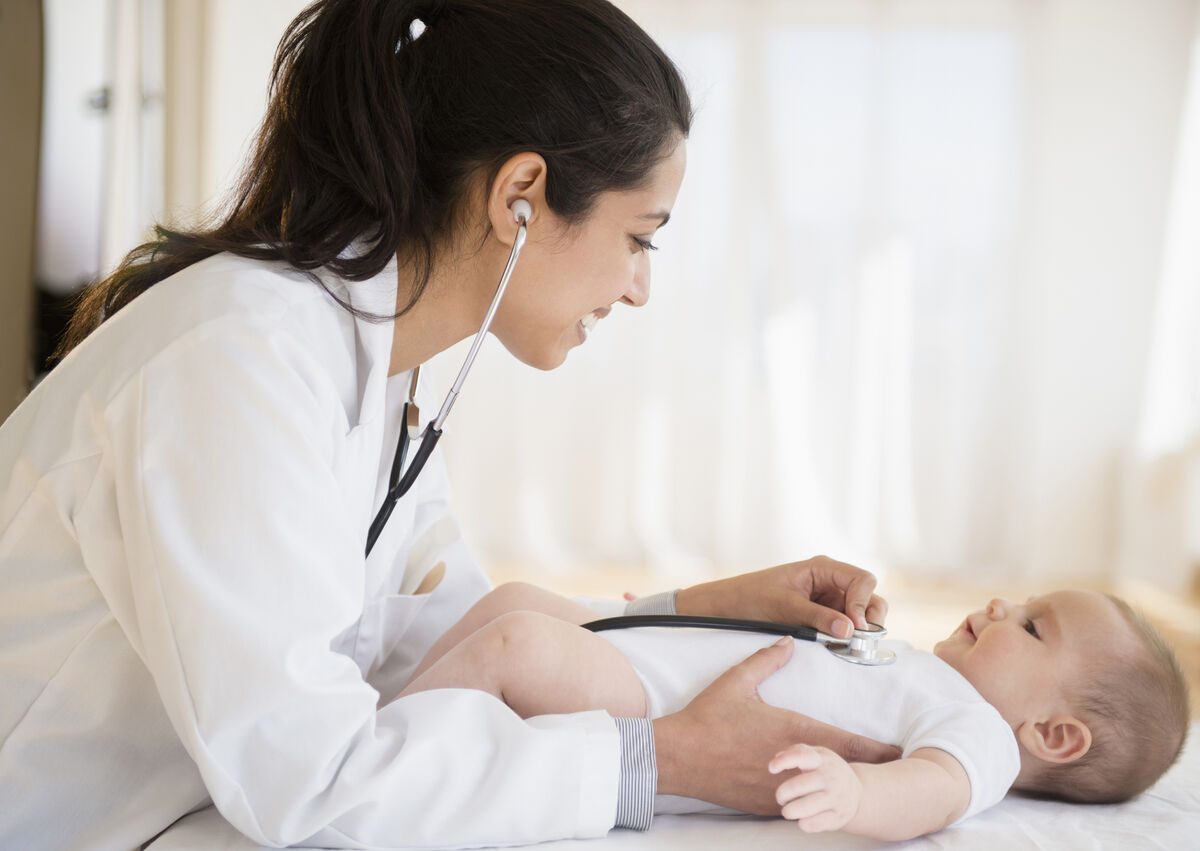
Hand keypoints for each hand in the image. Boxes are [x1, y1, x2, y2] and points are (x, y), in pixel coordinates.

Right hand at [653, 639, 899, 814]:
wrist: (678, 756)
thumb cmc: (707, 717)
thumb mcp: (736, 680)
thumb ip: (766, 659)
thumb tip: (788, 640)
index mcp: (792, 730)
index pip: (846, 743)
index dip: (876, 749)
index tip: (898, 751)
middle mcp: (793, 762)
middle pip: (842, 772)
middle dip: (868, 771)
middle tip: (891, 772)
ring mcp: (780, 788)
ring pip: (820, 791)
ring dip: (838, 788)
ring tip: (858, 786)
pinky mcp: (764, 803)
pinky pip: (796, 803)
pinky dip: (810, 798)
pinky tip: (817, 797)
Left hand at [674, 556, 886, 639]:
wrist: (730, 606)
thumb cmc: (753, 598)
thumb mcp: (786, 608)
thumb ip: (819, 618)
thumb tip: (850, 630)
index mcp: (823, 567)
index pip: (863, 580)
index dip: (864, 603)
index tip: (854, 626)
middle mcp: (831, 580)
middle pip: (869, 596)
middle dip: (868, 618)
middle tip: (856, 640)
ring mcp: (830, 598)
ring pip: (861, 613)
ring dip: (858, 630)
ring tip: (845, 646)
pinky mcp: (825, 615)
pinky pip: (846, 625)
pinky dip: (846, 636)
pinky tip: (836, 646)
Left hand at [770, 744, 861, 832]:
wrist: (858, 791)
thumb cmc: (827, 771)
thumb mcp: (816, 756)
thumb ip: (795, 753)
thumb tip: (776, 761)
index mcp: (822, 759)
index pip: (802, 755)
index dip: (784, 761)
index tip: (772, 769)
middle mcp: (830, 777)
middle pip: (798, 786)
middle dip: (783, 794)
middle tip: (781, 797)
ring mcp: (836, 797)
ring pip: (806, 807)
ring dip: (790, 811)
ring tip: (787, 811)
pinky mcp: (839, 816)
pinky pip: (816, 823)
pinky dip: (804, 824)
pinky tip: (802, 820)